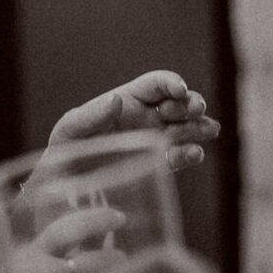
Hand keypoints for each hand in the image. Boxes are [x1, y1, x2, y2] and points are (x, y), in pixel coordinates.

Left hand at [49, 70, 220, 169]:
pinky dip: (189, 154)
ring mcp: (153, 142)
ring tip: (209, 130)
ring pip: (184, 128)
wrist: (63, 190)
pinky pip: (178, 157)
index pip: (155, 85)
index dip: (171, 82)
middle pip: (177, 104)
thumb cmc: (63, 154)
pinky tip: (195, 154)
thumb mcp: (70, 131)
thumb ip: (91, 115)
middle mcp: (144, 118)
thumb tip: (116, 99)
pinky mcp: (156, 166)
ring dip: (199, 126)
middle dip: (191, 103)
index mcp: (126, 102)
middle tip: (196, 110)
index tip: (180, 90)